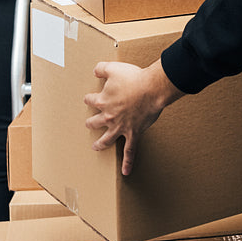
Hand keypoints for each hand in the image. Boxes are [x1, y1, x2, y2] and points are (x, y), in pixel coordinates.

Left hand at [84, 60, 184, 175]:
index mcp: (103, 101)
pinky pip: (129, 151)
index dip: (90, 99)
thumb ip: (102, 68)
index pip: (91, 101)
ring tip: (95, 147)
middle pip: (95, 122)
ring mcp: (120, 127)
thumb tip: (95, 70)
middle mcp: (109, 116)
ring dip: (100, 143)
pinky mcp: (133, 133)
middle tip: (89, 124)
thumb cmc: (134, 78)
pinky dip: (127, 162)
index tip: (89, 98)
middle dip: (91, 123)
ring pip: (106, 139)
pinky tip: (125, 172)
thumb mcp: (114, 68)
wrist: (152, 89)